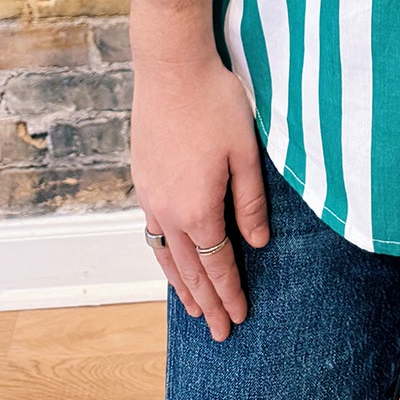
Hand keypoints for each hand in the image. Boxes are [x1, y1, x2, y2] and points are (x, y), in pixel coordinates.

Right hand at [131, 49, 269, 341]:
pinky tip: (170, 257)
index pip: (216, 264)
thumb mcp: (245, 152)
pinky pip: (152, 231)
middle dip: (205, 303)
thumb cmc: (215, 103)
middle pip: (188, 270)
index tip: (239, 318)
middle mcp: (167, 210)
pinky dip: (163, 255)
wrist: (170, 67)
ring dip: (180, 285)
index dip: (229, 293)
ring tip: (191, 309)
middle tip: (218, 332)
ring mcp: (150, 195)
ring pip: (165, 255)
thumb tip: (258, 243)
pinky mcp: (142, 178)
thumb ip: (251, 202)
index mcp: (197, 208)